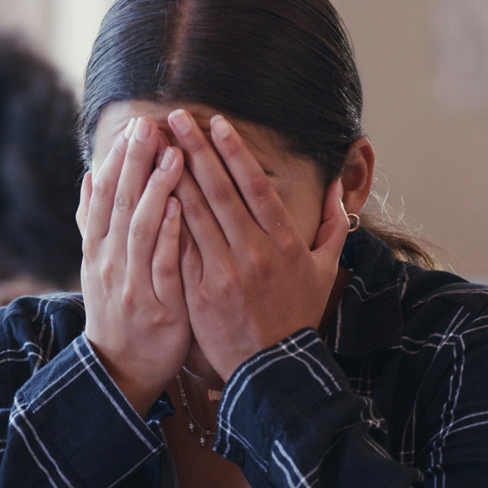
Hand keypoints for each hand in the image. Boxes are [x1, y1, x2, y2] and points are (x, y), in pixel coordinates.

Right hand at [79, 117, 190, 413]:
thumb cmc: (119, 311)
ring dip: (155, 189)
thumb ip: (94, 224)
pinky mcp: (157, 306)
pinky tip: (179, 208)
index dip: (118, 161)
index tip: (134, 127)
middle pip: (120, 205)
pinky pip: (161, 266)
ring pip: (140, 230)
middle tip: (150, 126)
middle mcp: (109, 263)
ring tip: (173, 155)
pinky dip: (168, 235)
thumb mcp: (98, 267)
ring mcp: (132, 284)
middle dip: (135, 163)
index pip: (104, 196)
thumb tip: (86, 178)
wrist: (121, 371)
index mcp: (98, 251)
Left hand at [168, 111, 348, 379]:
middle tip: (174, 118)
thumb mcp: (325, 271)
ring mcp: (224, 272)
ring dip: (172, 176)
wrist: (273, 368)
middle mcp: (253, 252)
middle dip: (195, 150)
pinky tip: (148, 194)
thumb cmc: (298, 316)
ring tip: (154, 147)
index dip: (234, 151)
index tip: (216, 122)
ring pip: (193, 214)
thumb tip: (339, 188)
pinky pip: (178, 248)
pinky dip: (164, 219)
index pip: (255, 185)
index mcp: (284, 242)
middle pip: (219, 190)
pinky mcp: (199, 292)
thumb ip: (333, 227)